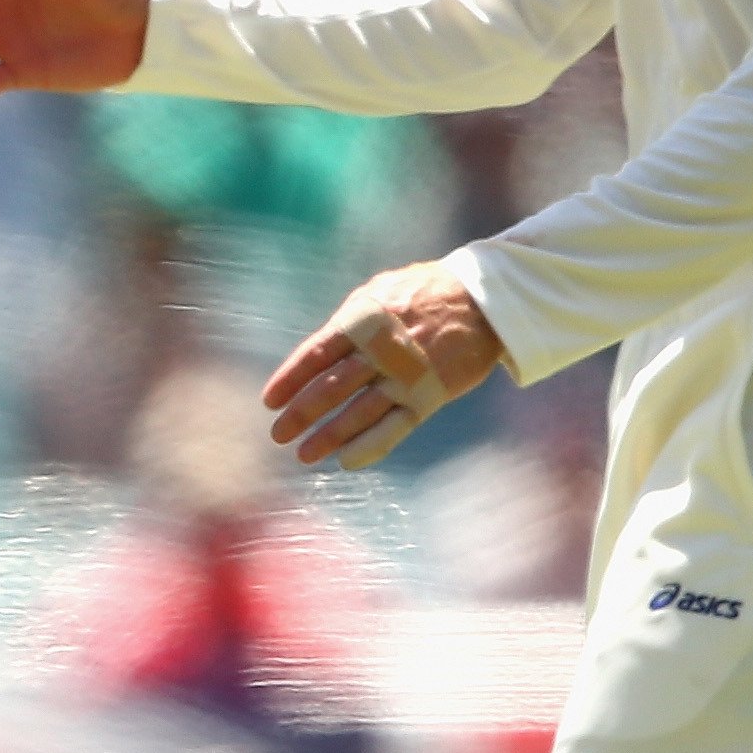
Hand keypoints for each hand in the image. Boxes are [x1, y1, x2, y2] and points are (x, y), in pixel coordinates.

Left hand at [263, 259, 504, 468]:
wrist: (482, 300)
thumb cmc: (423, 292)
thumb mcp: (379, 292)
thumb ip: (349, 321)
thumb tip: (317, 351)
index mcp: (362, 320)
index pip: (315, 354)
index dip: (290, 379)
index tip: (270, 401)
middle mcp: (380, 350)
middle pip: (331, 388)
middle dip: (301, 415)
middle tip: (279, 435)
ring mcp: (405, 375)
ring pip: (358, 413)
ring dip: (328, 437)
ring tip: (305, 455)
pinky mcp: (429, 396)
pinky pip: (395, 428)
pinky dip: (370, 446)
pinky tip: (348, 460)